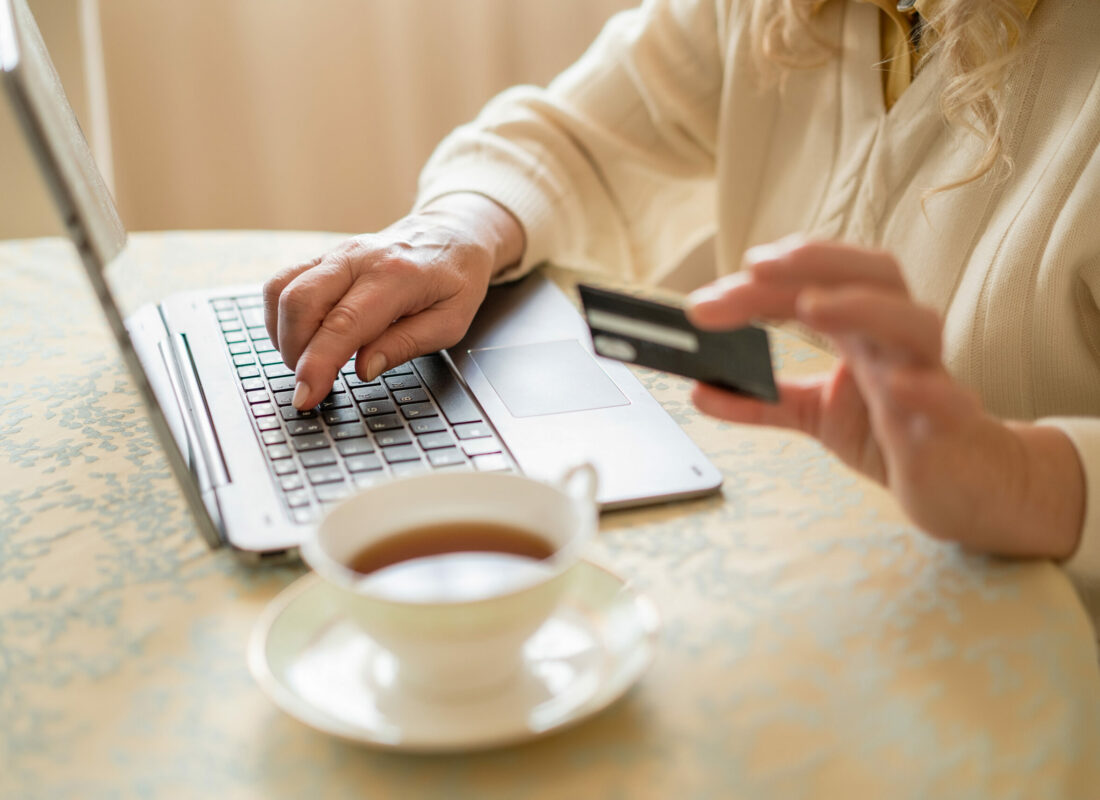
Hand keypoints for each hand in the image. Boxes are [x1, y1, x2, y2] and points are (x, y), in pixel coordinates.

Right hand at [263, 193, 523, 409]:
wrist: (451, 233)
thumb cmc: (455, 280)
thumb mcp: (451, 322)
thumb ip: (406, 345)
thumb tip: (364, 368)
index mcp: (396, 276)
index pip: (343, 323)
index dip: (318, 363)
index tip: (306, 395)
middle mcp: (358, 258)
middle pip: (299, 302)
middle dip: (293, 353)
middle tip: (311, 383)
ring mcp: (336, 254)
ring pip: (281, 289)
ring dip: (282, 335)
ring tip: (307, 361)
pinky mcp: (322, 257)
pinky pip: (282, 283)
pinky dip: (279, 317)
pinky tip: (301, 338)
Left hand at [685, 237, 1083, 559]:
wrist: (962, 486)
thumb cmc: (894, 435)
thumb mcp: (814, 415)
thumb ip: (761, 400)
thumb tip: (698, 389)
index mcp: (863, 331)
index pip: (816, 285)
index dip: (765, 283)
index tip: (710, 296)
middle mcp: (896, 342)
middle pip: (873, 277)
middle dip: (815, 263)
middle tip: (753, 268)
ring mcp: (930, 378)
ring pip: (916, 323)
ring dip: (864, 307)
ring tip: (811, 309)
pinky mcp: (954, 427)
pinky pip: (951, 398)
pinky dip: (925, 386)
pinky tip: (894, 386)